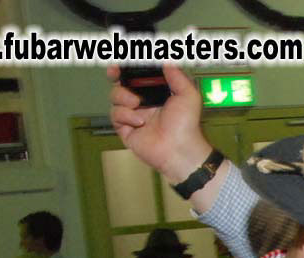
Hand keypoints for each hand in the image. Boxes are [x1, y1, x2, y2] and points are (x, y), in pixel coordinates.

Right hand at [108, 64, 211, 184]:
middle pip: (121, 83)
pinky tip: (139, 123)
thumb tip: (167, 61)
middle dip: (115, 75)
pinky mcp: (126, 129)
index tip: (125, 60)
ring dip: (123, 96)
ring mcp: (133, 115)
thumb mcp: (188, 96)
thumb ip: (177, 76)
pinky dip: (125, 115)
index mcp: (157, 94)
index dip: (130, 68)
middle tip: (115, 73)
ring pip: (115, 97)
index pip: (139, 76)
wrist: (179, 150)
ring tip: (137, 104)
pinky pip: (115, 115)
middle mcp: (143, 103)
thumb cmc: (187, 126)